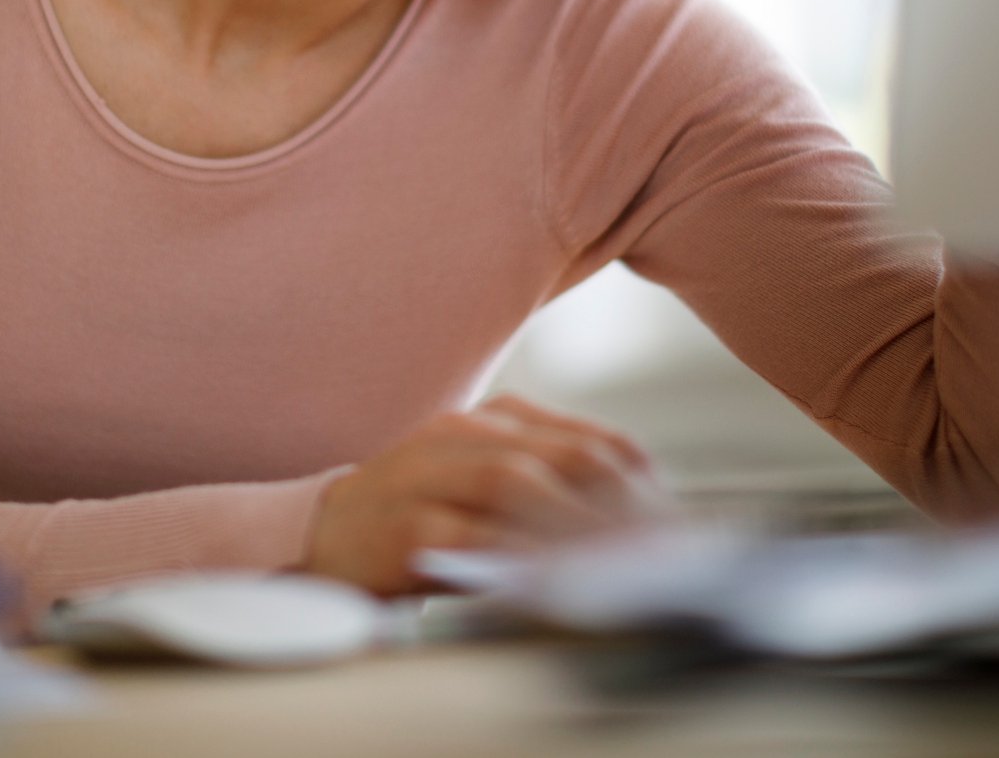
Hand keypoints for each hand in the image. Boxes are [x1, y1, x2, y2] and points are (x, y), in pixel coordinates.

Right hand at [298, 394, 676, 595]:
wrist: (324, 534)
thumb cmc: (420, 515)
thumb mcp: (488, 489)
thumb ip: (549, 494)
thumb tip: (632, 530)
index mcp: (495, 419)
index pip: (591, 442)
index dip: (641, 486)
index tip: (673, 529)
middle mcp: (465, 432)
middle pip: (563, 456)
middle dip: (621, 505)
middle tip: (658, 551)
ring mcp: (430, 471)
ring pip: (517, 483)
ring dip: (574, 525)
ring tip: (616, 563)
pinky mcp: (405, 521)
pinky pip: (470, 534)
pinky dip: (514, 555)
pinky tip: (548, 578)